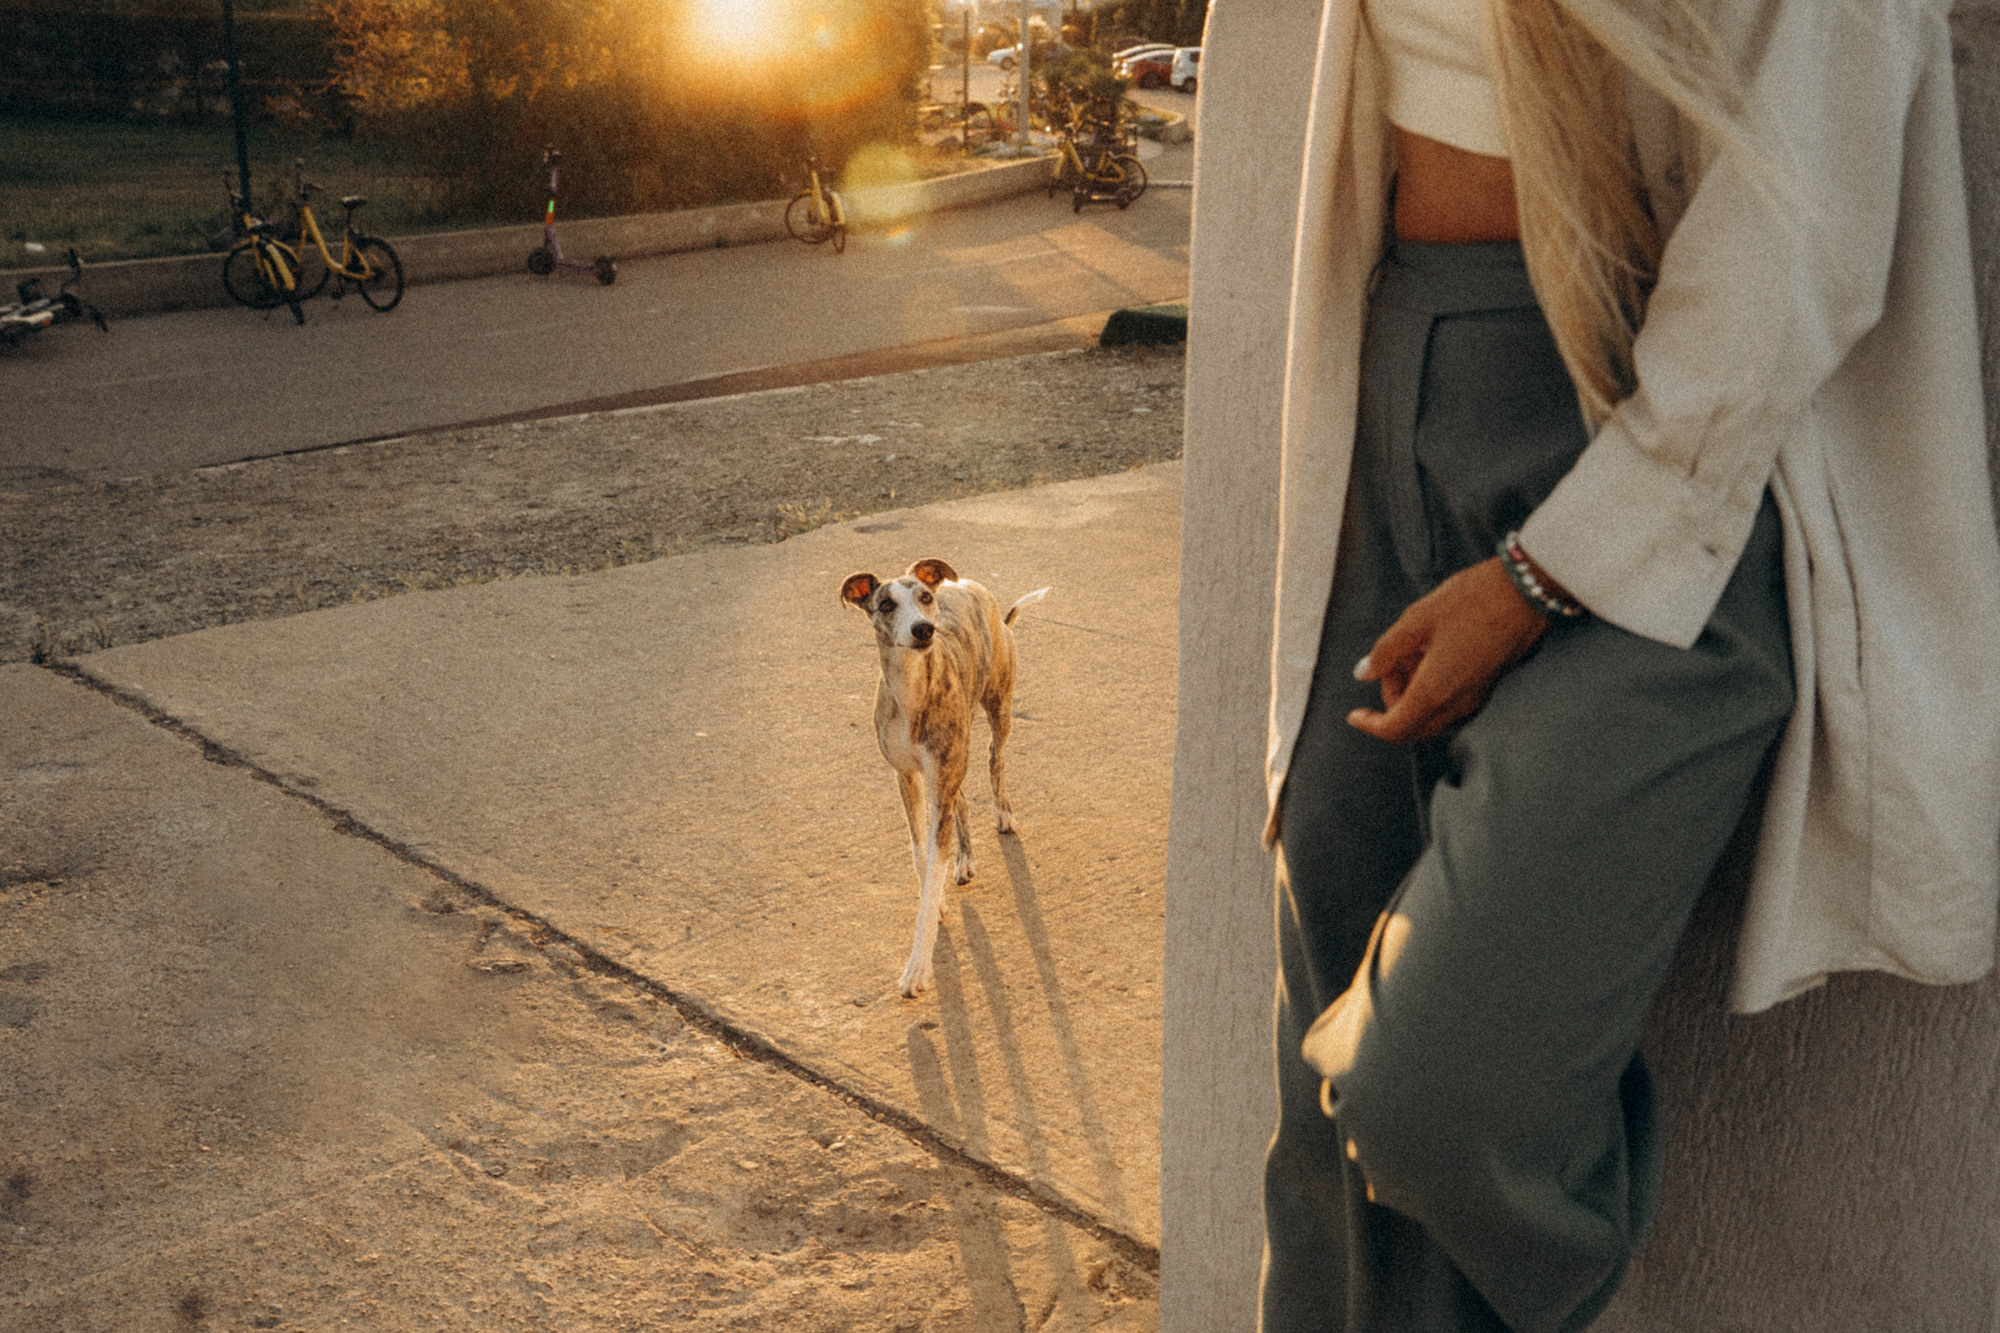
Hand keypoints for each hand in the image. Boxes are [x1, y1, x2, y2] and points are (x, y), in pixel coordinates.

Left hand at [1347, 557, 1551, 743]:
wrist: (1528, 590)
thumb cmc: (1473, 599)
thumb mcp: (1418, 618)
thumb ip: (1387, 650)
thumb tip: (1363, 673)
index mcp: (1436, 690)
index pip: (1396, 729)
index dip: (1370, 726)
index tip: (1353, 714)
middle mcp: (1458, 702)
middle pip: (1413, 725)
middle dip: (1391, 702)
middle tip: (1389, 664)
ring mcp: (1476, 696)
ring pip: (1431, 713)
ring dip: (1411, 691)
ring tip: (1410, 648)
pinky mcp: (1487, 684)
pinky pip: (1450, 700)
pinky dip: (1431, 685)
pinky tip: (1430, 649)